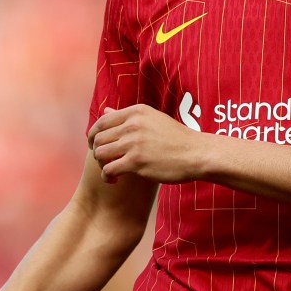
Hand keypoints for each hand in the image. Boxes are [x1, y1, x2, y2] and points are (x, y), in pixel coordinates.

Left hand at [87, 105, 206, 183]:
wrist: (196, 153)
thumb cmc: (176, 138)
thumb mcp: (152, 119)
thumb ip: (127, 117)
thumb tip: (105, 111)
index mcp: (136, 112)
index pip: (102, 122)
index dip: (94, 135)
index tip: (96, 145)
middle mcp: (133, 124)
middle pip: (98, 138)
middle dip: (97, 152)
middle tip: (105, 161)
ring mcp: (134, 143)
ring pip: (100, 153)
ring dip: (101, 165)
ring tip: (111, 171)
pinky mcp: (136, 162)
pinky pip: (108, 169)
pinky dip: (107, 177)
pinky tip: (114, 180)